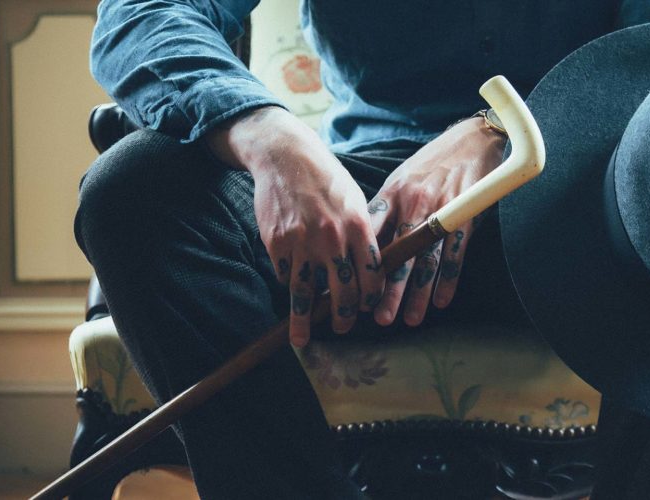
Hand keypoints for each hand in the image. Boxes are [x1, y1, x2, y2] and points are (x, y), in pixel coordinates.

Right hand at [206, 106, 384, 346]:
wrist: (287, 158)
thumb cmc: (327, 181)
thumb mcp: (356, 201)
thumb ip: (364, 235)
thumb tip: (373, 271)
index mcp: (358, 227)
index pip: (372, 276)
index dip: (371, 299)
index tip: (368, 309)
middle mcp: (332, 238)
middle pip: (342, 291)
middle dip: (343, 316)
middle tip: (342, 327)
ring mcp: (302, 242)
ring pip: (306, 293)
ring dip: (305, 319)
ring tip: (303, 338)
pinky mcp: (277, 242)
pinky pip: (285, 275)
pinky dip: (289, 283)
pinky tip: (291, 288)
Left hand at [368, 116, 506, 326]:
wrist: (472, 140)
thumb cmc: (431, 163)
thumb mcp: (400, 179)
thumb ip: (384, 211)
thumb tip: (365, 245)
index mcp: (392, 195)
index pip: (370, 235)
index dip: (360, 264)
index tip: (351, 290)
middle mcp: (413, 205)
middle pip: (398, 255)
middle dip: (388, 290)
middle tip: (378, 318)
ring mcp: (440, 213)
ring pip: (426, 261)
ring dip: (418, 294)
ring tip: (410, 319)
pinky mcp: (466, 218)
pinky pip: (455, 255)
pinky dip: (448, 279)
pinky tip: (440, 300)